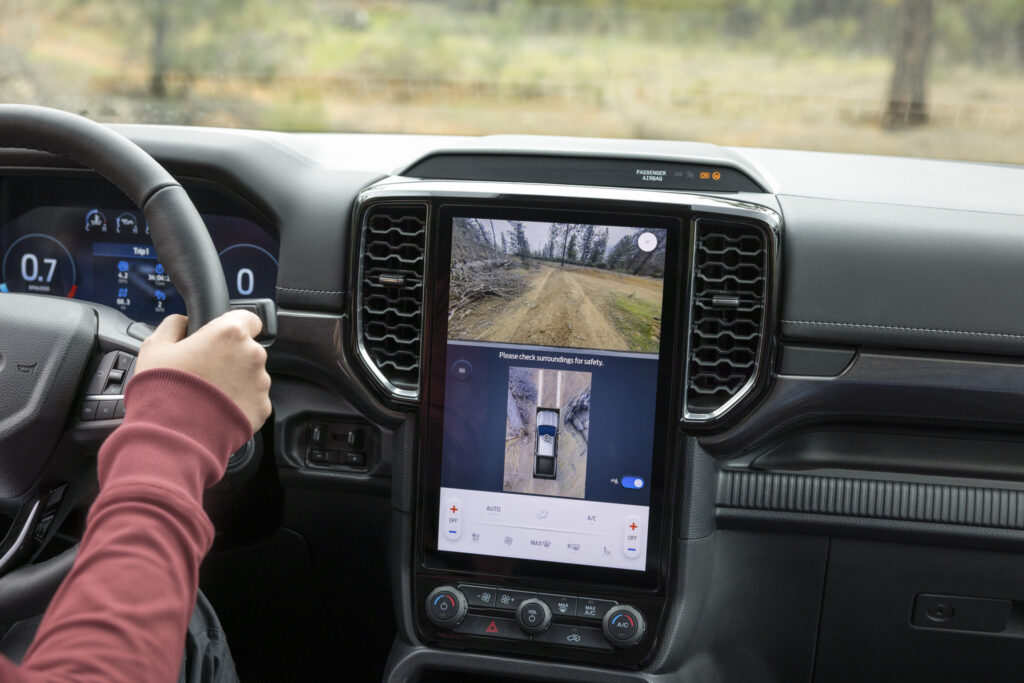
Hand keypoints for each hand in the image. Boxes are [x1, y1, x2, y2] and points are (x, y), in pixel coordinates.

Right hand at [134, 311, 271, 431]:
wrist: (173, 435)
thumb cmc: (163, 390)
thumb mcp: (155, 346)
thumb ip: (174, 325)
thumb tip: (184, 322)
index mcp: (230, 333)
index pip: (248, 318)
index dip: (232, 327)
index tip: (220, 338)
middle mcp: (252, 355)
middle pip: (247, 349)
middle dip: (230, 358)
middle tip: (204, 372)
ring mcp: (261, 383)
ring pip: (251, 375)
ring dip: (235, 381)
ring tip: (208, 394)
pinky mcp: (262, 408)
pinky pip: (253, 400)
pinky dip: (239, 403)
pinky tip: (217, 409)